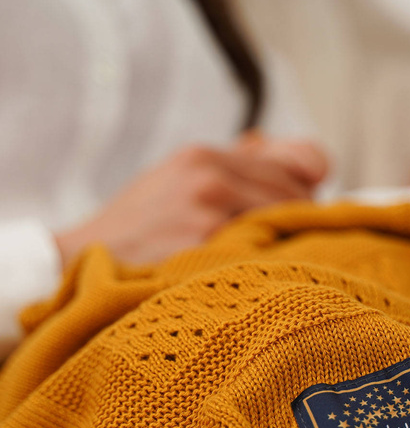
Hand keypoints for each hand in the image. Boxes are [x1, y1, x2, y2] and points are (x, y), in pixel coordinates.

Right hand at [55, 134, 328, 265]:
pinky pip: (261, 251)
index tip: (309, 210)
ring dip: (289, 241)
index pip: (290, 167)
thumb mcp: (179, 181)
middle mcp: (208, 174)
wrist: (81, 261)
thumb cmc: (139, 227)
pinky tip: (261, 272)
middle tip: (298, 242)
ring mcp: (207, 210)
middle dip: (302, 220)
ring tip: (277, 257)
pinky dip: (270, 260)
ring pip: (282, 222)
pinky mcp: (204, 245)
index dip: (308, 191)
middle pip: (292, 195)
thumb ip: (234, 168)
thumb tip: (302, 166)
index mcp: (203, 155)